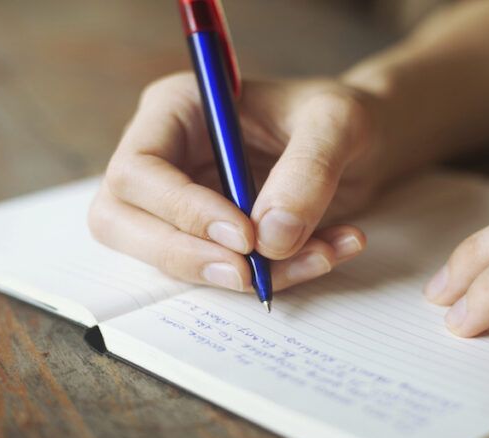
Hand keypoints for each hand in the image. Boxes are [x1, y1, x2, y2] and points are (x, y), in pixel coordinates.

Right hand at [89, 73, 382, 291]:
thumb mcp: (338, 122)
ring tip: (321, 254)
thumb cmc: (341, 116)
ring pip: (170, 259)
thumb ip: (308, 171)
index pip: (138, 169)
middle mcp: (166, 158)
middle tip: (249, 275)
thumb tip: (270, 238)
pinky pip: (220, 272)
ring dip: (243, 275)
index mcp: (176, 110)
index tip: (244, 236)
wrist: (365, 143)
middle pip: (123, 222)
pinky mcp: (210, 239)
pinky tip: (329, 252)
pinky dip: (275, 277)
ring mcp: (181, 203)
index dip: (181, 210)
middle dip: (186, 257)